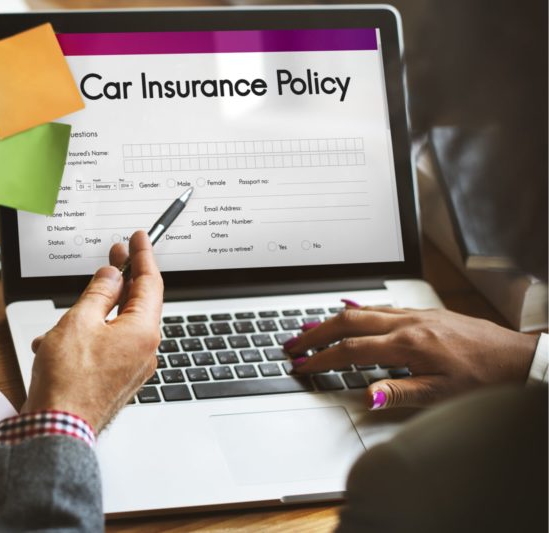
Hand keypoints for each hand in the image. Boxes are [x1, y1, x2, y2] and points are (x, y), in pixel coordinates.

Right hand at [21, 231, 162, 432]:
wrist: (57, 428)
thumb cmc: (68, 381)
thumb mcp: (79, 321)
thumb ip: (98, 293)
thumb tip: (111, 276)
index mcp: (143, 332)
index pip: (150, 283)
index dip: (143, 256)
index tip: (138, 238)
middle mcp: (144, 350)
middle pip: (136, 303)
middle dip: (120, 279)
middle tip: (115, 254)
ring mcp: (132, 367)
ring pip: (115, 326)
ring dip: (90, 316)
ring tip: (62, 320)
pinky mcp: (117, 379)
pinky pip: (106, 347)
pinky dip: (85, 338)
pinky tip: (57, 343)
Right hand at [288, 305, 538, 409]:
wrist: (518, 359)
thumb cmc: (484, 379)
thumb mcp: (441, 395)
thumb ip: (398, 393)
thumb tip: (365, 394)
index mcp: (408, 345)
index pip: (351, 350)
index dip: (321, 358)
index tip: (302, 365)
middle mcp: (408, 323)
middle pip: (347, 320)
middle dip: (315, 332)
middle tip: (292, 343)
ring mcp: (416, 315)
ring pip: (363, 310)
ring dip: (332, 319)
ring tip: (310, 329)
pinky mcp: (424, 313)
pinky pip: (381, 306)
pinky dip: (357, 310)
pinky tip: (350, 312)